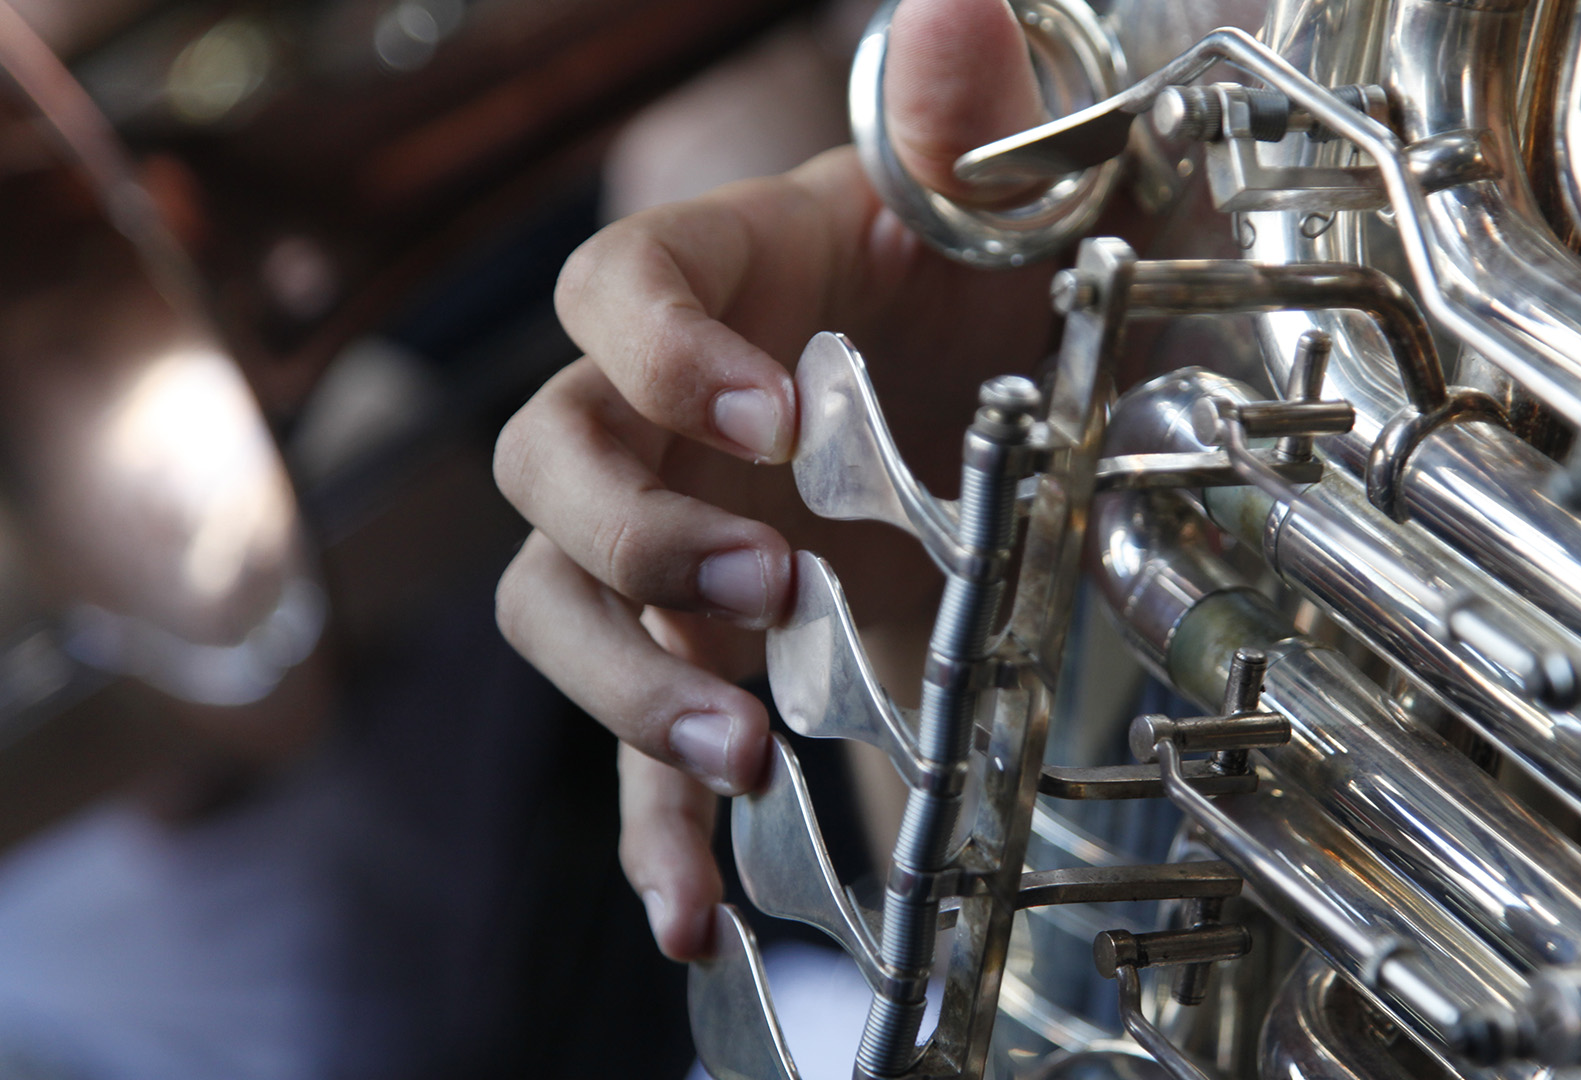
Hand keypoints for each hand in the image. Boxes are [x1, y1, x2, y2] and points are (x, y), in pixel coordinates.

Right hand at [494, 0, 1055, 959]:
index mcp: (728, 281)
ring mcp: (672, 536)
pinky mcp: (711, 646)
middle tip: (765, 582)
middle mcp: (665, 411)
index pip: (613, 288)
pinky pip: (639, 742)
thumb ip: (974, 124)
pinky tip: (684, 903)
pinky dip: (652, 822)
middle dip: (634, 538)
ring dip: (626, 687)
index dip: (652, 349)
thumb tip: (956, 16)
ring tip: (741, 748)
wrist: (1008, 385)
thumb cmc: (1000, 278)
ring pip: (558, 607)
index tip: (760, 411)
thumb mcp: (1021, 205)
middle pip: (547, 466)